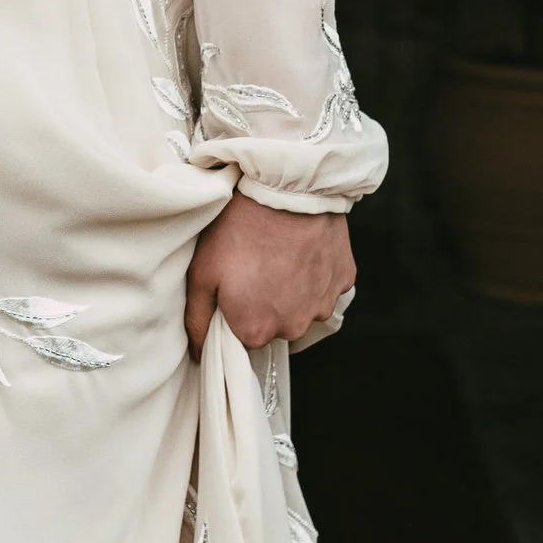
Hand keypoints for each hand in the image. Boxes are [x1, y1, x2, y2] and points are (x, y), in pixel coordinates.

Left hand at [182, 196, 354, 357]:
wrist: (286, 189)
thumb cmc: (240, 229)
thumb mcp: (202, 272)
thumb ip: (198, 320)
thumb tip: (200, 353)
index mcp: (256, 331)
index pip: (243, 336)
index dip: (235, 311)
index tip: (233, 285)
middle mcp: (294, 326)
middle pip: (275, 325)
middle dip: (264, 303)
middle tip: (255, 265)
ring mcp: (323, 304)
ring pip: (303, 307)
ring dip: (293, 290)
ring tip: (279, 254)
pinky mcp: (344, 279)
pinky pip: (326, 286)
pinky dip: (315, 273)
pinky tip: (302, 249)